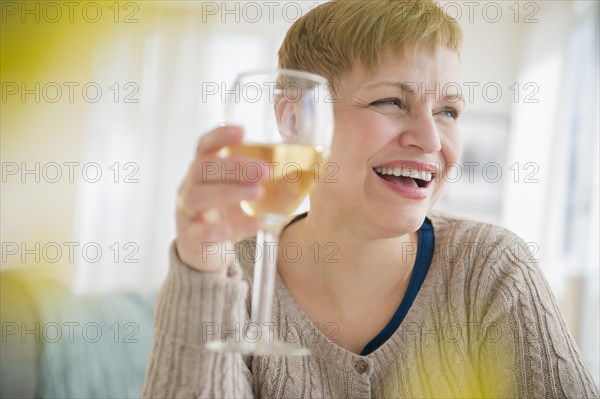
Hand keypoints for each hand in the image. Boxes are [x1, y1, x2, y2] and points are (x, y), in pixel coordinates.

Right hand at [175, 126, 265, 275]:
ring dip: (229, 192)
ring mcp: (187, 212)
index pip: (204, 146)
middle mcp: (190, 186)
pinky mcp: (191, 238)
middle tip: (265, 171)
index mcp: (202, 170)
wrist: (202, 248)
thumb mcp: (238, 192)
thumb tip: (300, 172)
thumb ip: (258, 181)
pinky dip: (228, 228)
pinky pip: (203, 232)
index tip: (242, 132)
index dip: (220, 136)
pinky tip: (253, 224)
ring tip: (258, 192)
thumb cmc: (224, 212)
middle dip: (234, 166)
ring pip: (197, 197)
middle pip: (202, 168)